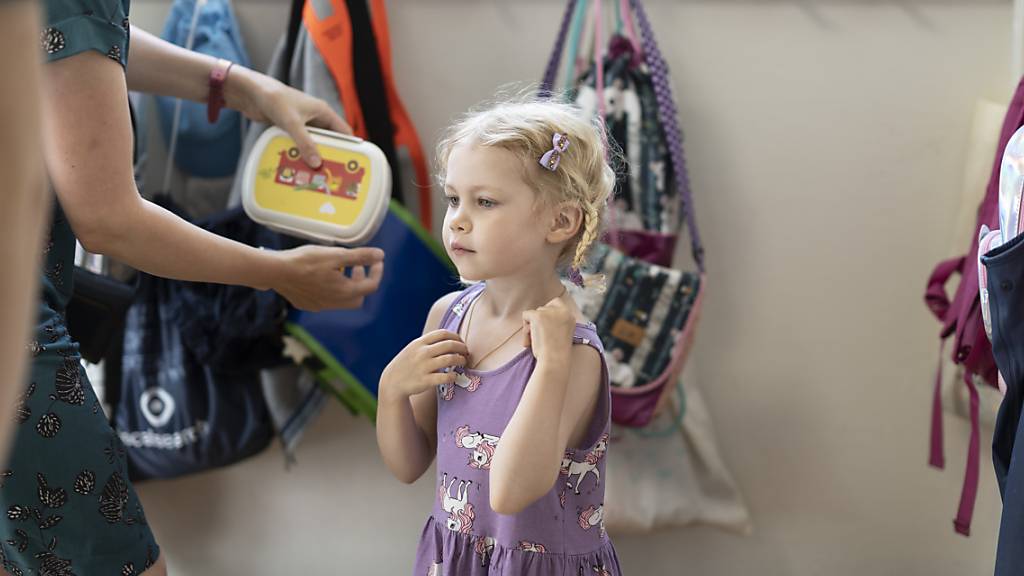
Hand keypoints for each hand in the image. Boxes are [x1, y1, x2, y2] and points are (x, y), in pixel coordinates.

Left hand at [229, 69, 351, 168]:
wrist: (251, 93)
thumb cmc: (275, 99)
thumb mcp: (292, 122)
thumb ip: (305, 143)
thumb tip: (317, 163)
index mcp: (323, 112)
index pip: (344, 131)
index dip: (350, 146)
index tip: (353, 162)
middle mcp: (315, 117)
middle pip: (330, 140)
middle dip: (330, 154)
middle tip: (332, 172)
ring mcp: (303, 123)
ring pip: (314, 143)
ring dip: (313, 155)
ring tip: (315, 172)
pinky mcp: (291, 128)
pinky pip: (300, 143)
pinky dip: (301, 153)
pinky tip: (299, 164)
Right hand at [272, 245, 383, 310]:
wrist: (276, 272)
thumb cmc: (306, 261)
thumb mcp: (336, 255)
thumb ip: (359, 256)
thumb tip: (380, 255)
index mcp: (344, 292)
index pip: (371, 286)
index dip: (377, 272)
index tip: (376, 260)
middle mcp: (334, 303)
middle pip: (357, 297)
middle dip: (361, 281)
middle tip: (357, 266)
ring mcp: (319, 306)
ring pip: (341, 300)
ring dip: (345, 285)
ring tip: (338, 268)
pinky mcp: (307, 304)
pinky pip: (325, 300)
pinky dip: (330, 289)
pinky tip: (320, 276)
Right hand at [380, 330, 468, 398]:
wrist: (392, 382)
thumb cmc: (407, 364)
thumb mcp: (413, 348)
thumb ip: (428, 343)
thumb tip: (449, 339)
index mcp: (420, 343)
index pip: (443, 333)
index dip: (456, 337)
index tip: (461, 342)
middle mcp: (422, 353)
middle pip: (449, 345)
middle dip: (462, 348)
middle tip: (466, 352)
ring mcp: (424, 366)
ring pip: (450, 359)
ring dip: (461, 360)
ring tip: (463, 362)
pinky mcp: (426, 381)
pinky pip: (445, 377)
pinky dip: (453, 376)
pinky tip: (454, 376)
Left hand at [522, 294, 574, 363]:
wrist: (554, 361)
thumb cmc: (556, 354)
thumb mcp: (561, 334)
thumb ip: (554, 323)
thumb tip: (535, 317)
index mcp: (570, 316)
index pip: (556, 302)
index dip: (547, 312)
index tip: (544, 325)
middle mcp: (562, 311)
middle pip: (543, 308)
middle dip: (538, 322)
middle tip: (539, 338)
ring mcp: (550, 312)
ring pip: (533, 313)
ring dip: (531, 327)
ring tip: (535, 342)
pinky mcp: (538, 315)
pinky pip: (525, 315)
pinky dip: (525, 329)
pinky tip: (530, 340)